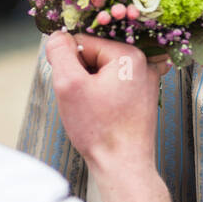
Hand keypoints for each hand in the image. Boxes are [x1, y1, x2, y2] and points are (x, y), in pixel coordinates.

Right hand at [45, 31, 167, 176]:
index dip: (69, 64)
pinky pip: (112, 86)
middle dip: (81, 76)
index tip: (73, 88)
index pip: (84, 41)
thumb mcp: (69, 85)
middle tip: (83, 102)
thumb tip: (57, 35)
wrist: (123, 166)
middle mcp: (142, 63)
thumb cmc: (99, 129)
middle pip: (94, 56)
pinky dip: (101, 98)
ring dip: (89, 88)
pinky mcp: (142, 97)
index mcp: (129, 54)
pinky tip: (101, 115)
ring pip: (101, 72)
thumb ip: (60, 52)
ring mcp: (144, 81)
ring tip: (93, 111)